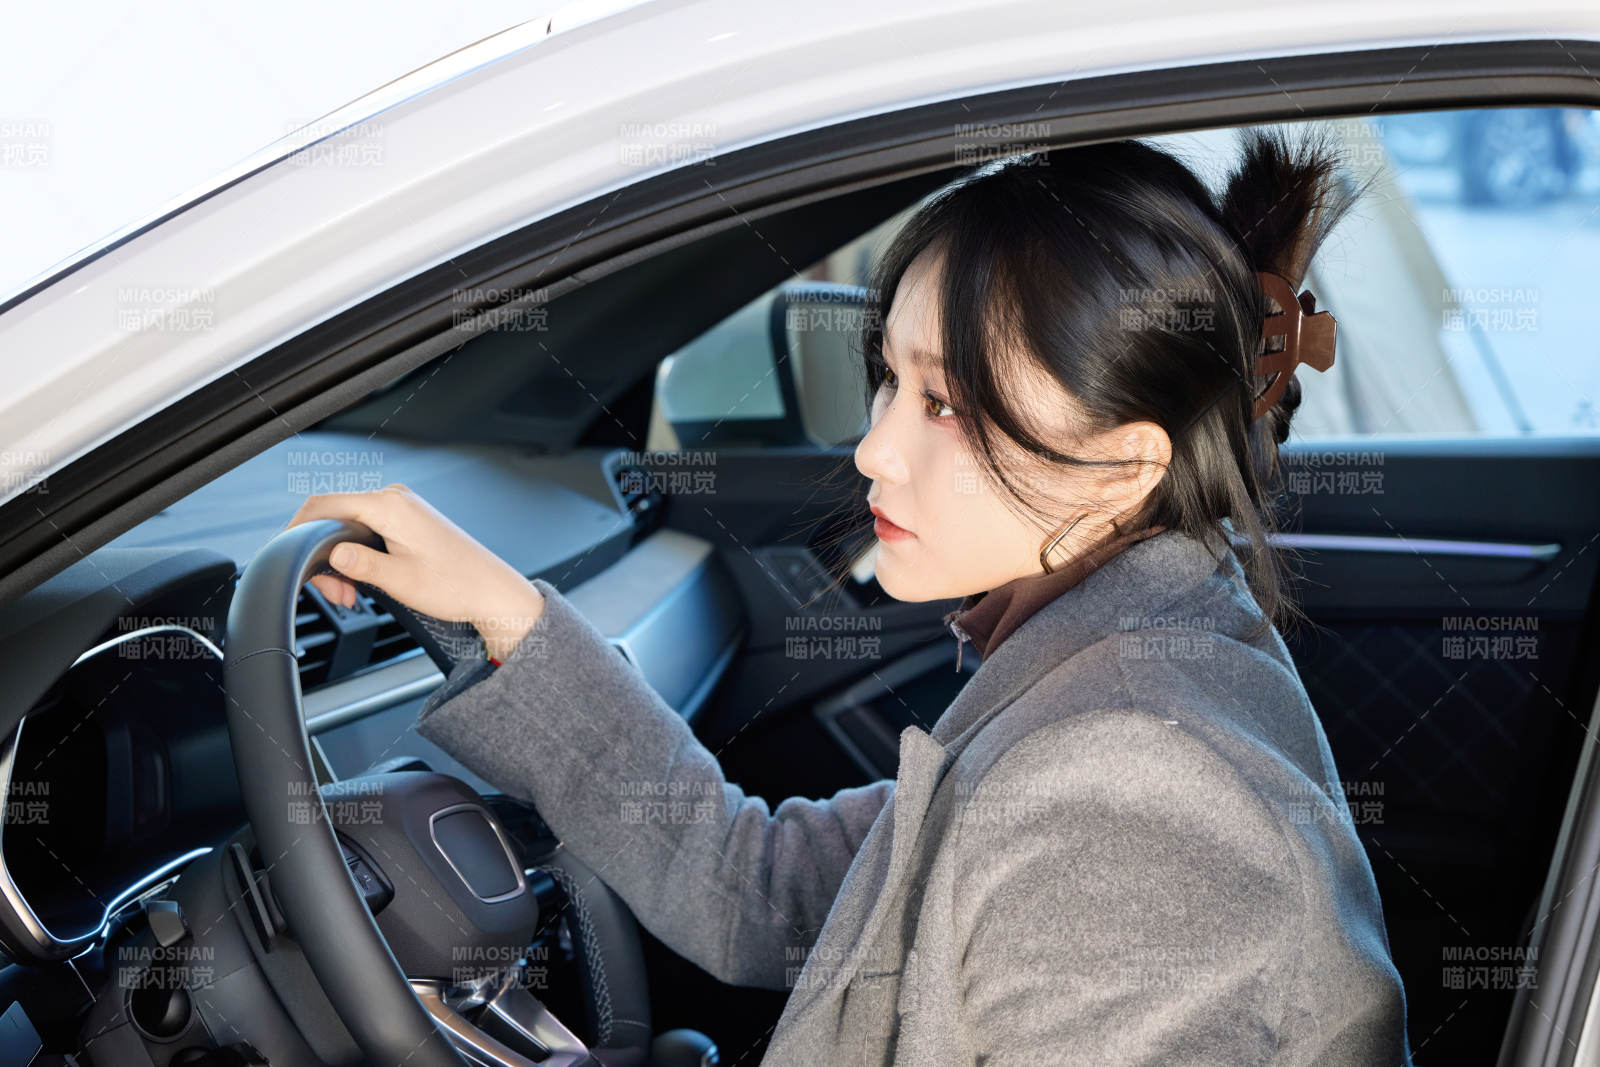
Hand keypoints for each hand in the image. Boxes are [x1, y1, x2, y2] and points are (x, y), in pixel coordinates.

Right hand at [283, 484, 545, 660]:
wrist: (492, 592)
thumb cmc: (456, 585)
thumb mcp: (399, 580)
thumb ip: (359, 564)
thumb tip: (329, 553)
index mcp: (390, 506)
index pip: (324, 504)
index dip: (296, 528)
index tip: (285, 554)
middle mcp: (395, 499)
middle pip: (334, 517)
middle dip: (324, 556)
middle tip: (335, 593)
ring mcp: (403, 509)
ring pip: (349, 528)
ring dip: (341, 561)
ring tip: (351, 594)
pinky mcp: (408, 522)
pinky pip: (368, 532)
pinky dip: (358, 556)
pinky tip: (363, 581)